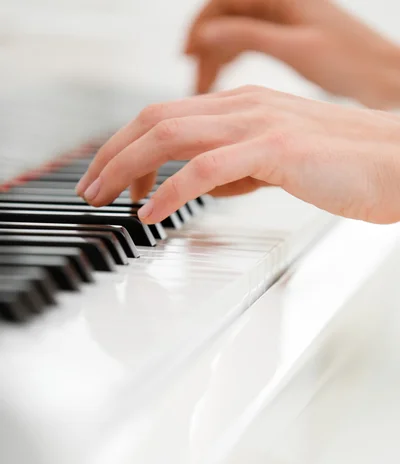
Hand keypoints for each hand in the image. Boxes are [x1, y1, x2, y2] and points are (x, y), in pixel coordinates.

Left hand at [76, 85, 399, 224]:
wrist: (398, 163)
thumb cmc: (343, 166)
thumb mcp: (275, 163)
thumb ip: (235, 169)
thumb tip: (198, 188)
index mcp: (242, 107)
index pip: (166, 117)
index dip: (127, 146)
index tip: (108, 176)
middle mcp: (244, 107)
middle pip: (154, 120)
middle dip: (112, 155)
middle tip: (89, 189)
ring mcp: (258, 124)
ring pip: (171, 136)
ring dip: (127, 168)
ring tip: (104, 199)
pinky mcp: (276, 149)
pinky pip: (206, 168)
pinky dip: (170, 190)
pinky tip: (150, 212)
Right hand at [185, 0, 399, 107]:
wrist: (382, 75)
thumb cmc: (350, 61)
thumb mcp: (295, 48)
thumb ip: (248, 37)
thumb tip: (205, 36)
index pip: (221, 2)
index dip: (198, 28)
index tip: (187, 56)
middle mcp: (275, 2)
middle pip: (222, 18)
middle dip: (204, 49)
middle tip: (194, 83)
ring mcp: (279, 18)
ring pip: (232, 33)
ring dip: (216, 60)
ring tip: (205, 93)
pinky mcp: (283, 36)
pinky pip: (246, 43)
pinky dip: (232, 63)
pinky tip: (226, 86)